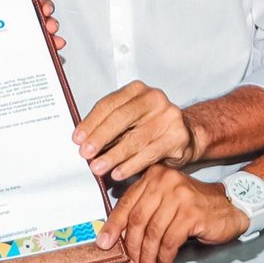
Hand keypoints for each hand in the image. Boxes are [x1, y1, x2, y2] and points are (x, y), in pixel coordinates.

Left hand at [74, 81, 197, 180]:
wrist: (186, 134)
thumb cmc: (150, 126)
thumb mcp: (128, 118)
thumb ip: (108, 125)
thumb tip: (83, 141)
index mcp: (137, 90)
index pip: (108, 105)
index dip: (90, 123)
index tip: (77, 138)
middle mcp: (154, 99)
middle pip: (121, 119)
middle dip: (100, 138)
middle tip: (85, 153)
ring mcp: (169, 117)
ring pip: (135, 139)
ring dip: (113, 156)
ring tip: (98, 167)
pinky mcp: (178, 137)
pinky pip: (149, 154)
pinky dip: (131, 165)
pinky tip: (118, 172)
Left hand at [96, 165, 247, 262]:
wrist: (231, 206)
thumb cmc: (194, 207)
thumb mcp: (165, 201)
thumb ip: (144, 211)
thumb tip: (120, 237)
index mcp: (153, 177)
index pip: (126, 203)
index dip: (113, 225)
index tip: (104, 243)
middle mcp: (164, 182)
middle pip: (138, 220)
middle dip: (132, 246)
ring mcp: (179, 197)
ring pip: (153, 233)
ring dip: (147, 256)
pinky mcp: (192, 214)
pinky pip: (170, 241)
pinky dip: (164, 257)